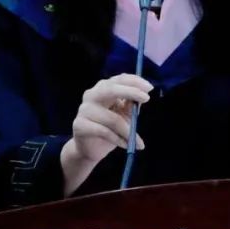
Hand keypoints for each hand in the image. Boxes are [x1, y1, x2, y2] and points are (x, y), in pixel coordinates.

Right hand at [61, 74, 151, 195]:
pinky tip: (127, 145)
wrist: (89, 149)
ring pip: (112, 119)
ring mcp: (84, 110)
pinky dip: (119, 140)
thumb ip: (130, 105)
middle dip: (130, 91)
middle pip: (111, 89)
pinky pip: (105, 132)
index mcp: (103, 89)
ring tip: (139, 142)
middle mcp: (91, 96)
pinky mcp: (79, 125)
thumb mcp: (123, 115)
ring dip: (129, 131)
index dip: (134, 81)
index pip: (118, 80)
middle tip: (146, 98)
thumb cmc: (109, 129)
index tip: (149, 88)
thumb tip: (143, 95)